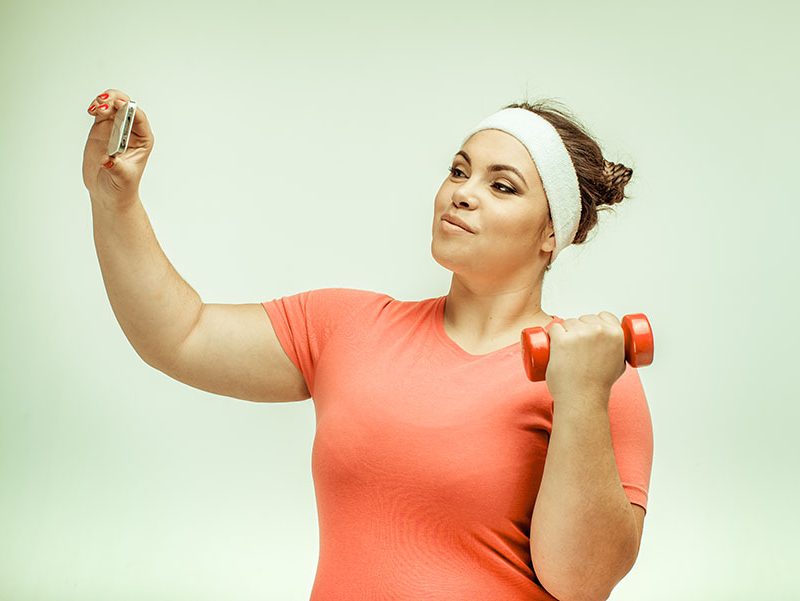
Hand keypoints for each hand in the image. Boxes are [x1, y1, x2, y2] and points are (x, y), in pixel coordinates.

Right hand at [82, 88, 153, 209]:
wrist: (108, 193)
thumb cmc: (121, 187)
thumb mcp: (122, 178)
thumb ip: (116, 168)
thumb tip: (108, 160)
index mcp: (143, 140)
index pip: (139, 119)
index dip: (129, 109)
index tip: (118, 105)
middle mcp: (131, 131)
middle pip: (126, 106)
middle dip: (116, 100)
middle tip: (104, 104)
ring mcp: (115, 129)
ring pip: (112, 105)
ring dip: (104, 101)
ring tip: (96, 108)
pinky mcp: (101, 130)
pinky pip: (100, 112)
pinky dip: (96, 107)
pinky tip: (91, 109)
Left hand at [545, 312, 626, 408]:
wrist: (582, 398)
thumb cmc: (599, 385)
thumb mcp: (619, 365)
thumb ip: (619, 351)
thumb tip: (615, 346)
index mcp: (615, 334)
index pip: (604, 316)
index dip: (596, 322)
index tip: (590, 332)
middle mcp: (599, 330)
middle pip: (584, 318)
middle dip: (579, 328)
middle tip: (576, 347)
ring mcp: (580, 334)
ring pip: (568, 322)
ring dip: (565, 332)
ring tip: (566, 350)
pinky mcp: (562, 340)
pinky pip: (554, 328)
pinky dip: (552, 334)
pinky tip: (553, 343)